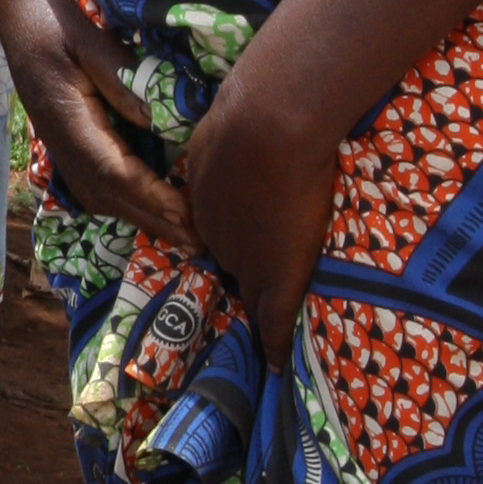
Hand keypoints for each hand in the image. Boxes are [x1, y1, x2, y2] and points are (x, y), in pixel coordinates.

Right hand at [0, 0, 192, 253]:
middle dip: (157, 223)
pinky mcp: (66, 142)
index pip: (117, 173)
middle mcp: (61, 143)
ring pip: (103, 197)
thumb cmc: (54, 20)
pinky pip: (98, 185)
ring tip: (184, 236)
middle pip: (112, 197)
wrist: (17, 12)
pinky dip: (128, 203)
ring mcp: (60, 146)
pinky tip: (152, 209)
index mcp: (67, 121)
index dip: (155, 200)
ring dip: (143, 219)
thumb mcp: (92, 43)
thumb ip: (127, 85)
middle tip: (201, 245)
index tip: (191, 217)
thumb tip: (165, 125)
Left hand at [181, 63, 339, 363]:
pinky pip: (276, 318)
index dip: (225, 248)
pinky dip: (276, 344)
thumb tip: (233, 127)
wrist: (267, 128)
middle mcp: (219, 238)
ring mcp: (247, 259)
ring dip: (257, 317)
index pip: (214, 235)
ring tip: (261, 344)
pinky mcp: (279, 273)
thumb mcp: (218, 129)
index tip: (229, 258)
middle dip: (236, 285)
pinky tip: (279, 367)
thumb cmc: (244, 116)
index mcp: (203, 203)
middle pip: (228, 270)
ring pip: (251, 297)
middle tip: (244, 309)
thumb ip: (222, 142)